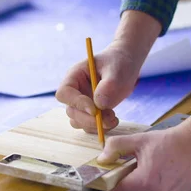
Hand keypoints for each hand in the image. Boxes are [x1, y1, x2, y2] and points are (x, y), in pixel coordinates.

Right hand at [56, 10, 162, 132]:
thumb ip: (108, 85)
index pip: (64, 93)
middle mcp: (75, 91)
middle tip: (110, 117)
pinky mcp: (91, 112)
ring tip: (114, 118)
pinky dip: (100, 128)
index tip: (94, 109)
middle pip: (71, 111)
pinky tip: (113, 120)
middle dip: (89, 119)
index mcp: (74, 76)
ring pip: (79, 122)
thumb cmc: (119, 63)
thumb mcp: (116, 70)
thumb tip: (99, 105)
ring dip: (95, 125)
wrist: (126, 66)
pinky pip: (89, 126)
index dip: (76, 103)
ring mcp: (82, 103)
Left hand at [97, 98, 190, 190]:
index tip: (113, 176)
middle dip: (124, 188)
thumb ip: (115, 147)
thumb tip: (101, 158)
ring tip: (146, 172)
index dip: (111, 187)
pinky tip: (157, 176)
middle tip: (130, 171)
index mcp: (145, 180)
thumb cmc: (168, 141)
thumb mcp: (139, 139)